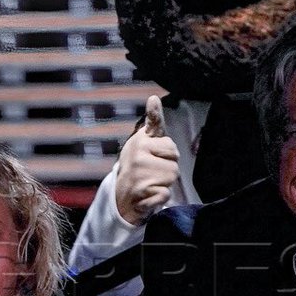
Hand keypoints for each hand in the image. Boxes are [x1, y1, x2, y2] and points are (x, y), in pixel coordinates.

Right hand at [114, 95, 179, 224]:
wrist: (120, 193)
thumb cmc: (138, 163)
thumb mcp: (144, 140)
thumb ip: (153, 121)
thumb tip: (153, 97)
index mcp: (140, 141)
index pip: (170, 145)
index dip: (165, 149)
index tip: (153, 124)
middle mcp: (137, 155)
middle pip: (175, 162)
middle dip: (167, 169)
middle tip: (151, 172)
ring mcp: (139, 174)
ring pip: (172, 176)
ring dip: (164, 183)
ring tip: (149, 182)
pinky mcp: (141, 192)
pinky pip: (165, 194)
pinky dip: (159, 198)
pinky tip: (147, 195)